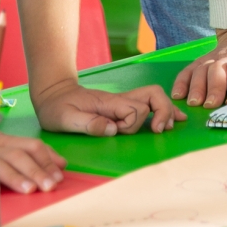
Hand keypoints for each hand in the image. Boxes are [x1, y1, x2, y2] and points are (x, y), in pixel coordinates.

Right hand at [0, 133, 66, 193]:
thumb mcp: (11, 151)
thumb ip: (38, 156)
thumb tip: (62, 164)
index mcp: (6, 141)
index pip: (32, 146)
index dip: (47, 161)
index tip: (59, 178)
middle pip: (18, 155)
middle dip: (36, 171)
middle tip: (50, 186)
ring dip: (16, 178)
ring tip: (30, 189)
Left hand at [34, 80, 185, 135]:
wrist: (52, 94)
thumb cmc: (56, 107)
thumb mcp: (65, 118)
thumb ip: (89, 123)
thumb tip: (113, 129)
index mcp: (110, 103)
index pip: (136, 109)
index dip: (132, 124)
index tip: (117, 132)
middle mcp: (121, 100)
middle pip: (154, 96)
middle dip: (161, 112)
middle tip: (157, 130)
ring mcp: (123, 102)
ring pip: (155, 97)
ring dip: (166, 110)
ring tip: (169, 126)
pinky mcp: (122, 106)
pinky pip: (148, 104)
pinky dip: (163, 110)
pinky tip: (173, 119)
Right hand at [171, 25, 226, 107]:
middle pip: (218, 68)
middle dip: (214, 88)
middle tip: (210, 105)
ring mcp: (216, 56)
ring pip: (202, 69)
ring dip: (196, 86)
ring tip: (194, 102)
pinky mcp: (204, 60)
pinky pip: (190, 68)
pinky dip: (182, 81)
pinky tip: (178, 94)